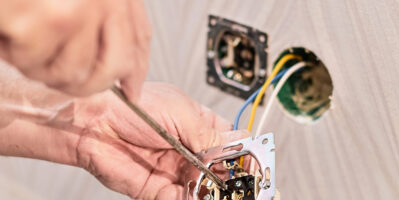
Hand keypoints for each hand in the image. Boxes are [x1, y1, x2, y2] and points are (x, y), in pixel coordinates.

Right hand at [0, 0, 149, 101]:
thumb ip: (107, 25)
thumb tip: (127, 78)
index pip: (139, 39)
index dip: (136, 72)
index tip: (131, 93)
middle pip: (113, 68)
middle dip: (86, 85)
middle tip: (57, 78)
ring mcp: (83, 9)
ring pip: (71, 73)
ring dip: (40, 66)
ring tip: (21, 38)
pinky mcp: (54, 21)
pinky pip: (35, 64)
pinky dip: (12, 54)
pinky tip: (5, 29)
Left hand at [74, 82, 247, 198]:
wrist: (93, 124)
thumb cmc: (133, 106)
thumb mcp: (181, 112)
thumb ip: (210, 135)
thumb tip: (237, 147)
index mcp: (198, 125)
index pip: (231, 143)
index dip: (244, 154)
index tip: (254, 164)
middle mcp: (189, 149)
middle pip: (221, 169)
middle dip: (233, 178)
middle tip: (242, 185)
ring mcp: (176, 170)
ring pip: (205, 188)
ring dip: (216, 192)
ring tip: (224, 192)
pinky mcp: (159, 189)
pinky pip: (183, 199)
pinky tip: (202, 196)